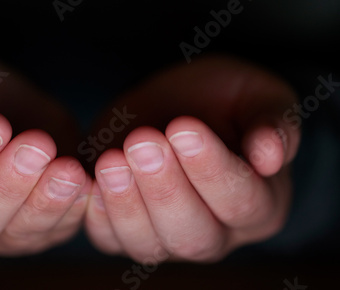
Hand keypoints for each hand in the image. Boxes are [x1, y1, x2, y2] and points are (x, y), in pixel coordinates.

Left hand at [85, 55, 300, 262]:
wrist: (178, 103)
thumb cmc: (224, 101)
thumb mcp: (258, 98)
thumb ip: (274, 123)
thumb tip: (271, 155)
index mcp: (259, 205)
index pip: (241, 202)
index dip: (212, 169)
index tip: (184, 129)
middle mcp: (215, 234)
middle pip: (193, 235)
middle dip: (164, 189)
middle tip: (143, 142)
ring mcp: (167, 237)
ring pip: (148, 244)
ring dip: (126, 204)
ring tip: (111, 160)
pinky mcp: (126, 229)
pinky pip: (109, 238)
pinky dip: (97, 214)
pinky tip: (89, 179)